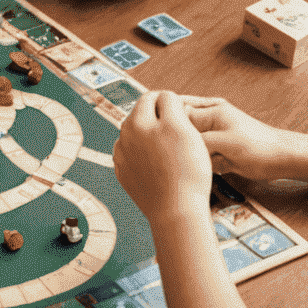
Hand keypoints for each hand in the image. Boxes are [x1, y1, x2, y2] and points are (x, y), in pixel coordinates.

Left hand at [113, 90, 212, 223]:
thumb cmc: (185, 170)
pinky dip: (146, 156)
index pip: (153, 97)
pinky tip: (162, 165)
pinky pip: (135, 157)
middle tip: (180, 131)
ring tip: (173, 150)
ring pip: (138, 137)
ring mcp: (122, 157)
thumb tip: (163, 96)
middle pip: (142, 116)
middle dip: (159, 118)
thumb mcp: (183, 127)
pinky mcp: (124, 174)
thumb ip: (170, 104)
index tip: (183, 112)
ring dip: (151, 137)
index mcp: (136, 122)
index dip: (171, 102)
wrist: (177, 211)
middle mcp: (124, 137)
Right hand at [183, 97, 297, 182]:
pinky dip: (205, 163)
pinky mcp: (219, 148)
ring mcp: (214, 133)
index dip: (172, 128)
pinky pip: (202, 156)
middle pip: (183, 130)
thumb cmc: (260, 147)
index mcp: (211, 110)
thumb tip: (176, 143)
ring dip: (196, 155)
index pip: (178, 114)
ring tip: (210, 160)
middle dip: (185, 144)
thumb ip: (198, 140)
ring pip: (191, 145)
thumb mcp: (225, 142)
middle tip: (191, 155)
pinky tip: (217, 166)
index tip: (169, 143)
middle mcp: (210, 118)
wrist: (283, 159)